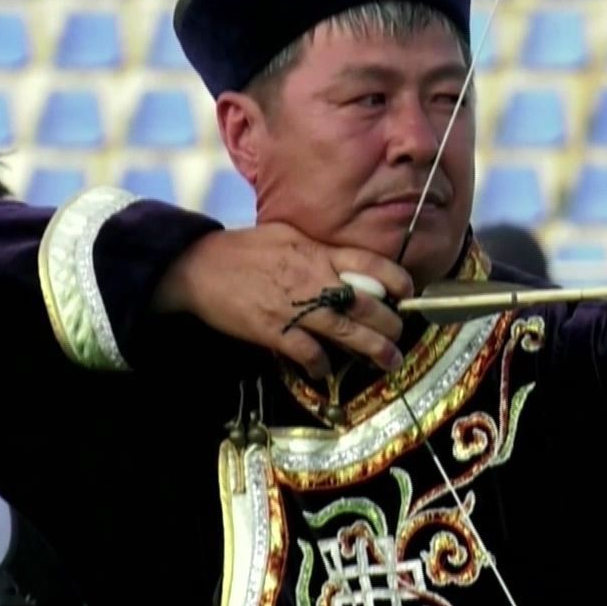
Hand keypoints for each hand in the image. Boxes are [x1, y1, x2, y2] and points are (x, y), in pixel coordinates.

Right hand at [152, 223, 415, 378]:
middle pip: (366, 304)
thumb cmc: (245, 250)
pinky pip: (308, 352)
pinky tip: (326, 371)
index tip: (408, 292)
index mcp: (318, 252)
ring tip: (389, 361)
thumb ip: (322, 250)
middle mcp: (312, 279)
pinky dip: (321, 365)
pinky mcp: (273, 330)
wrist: (198, 267)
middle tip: (401, 335)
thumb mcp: (289, 234)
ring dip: (373, 349)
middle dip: (391, 323)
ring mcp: (294, 307)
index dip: (396, 280)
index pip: (370, 263)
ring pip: (346, 331)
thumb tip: (352, 262)